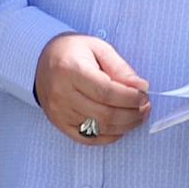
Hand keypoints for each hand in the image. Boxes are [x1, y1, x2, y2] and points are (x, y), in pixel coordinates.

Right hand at [33, 33, 150, 144]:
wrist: (43, 60)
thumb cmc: (72, 52)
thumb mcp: (98, 48)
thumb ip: (120, 68)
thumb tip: (141, 87)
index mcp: (70, 70)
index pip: (107, 92)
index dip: (130, 98)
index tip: (144, 95)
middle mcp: (61, 94)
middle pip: (105, 114)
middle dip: (132, 114)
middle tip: (145, 107)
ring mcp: (58, 112)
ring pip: (99, 128)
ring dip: (125, 126)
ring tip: (137, 115)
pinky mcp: (59, 124)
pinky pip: (88, 139)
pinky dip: (109, 136)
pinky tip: (120, 127)